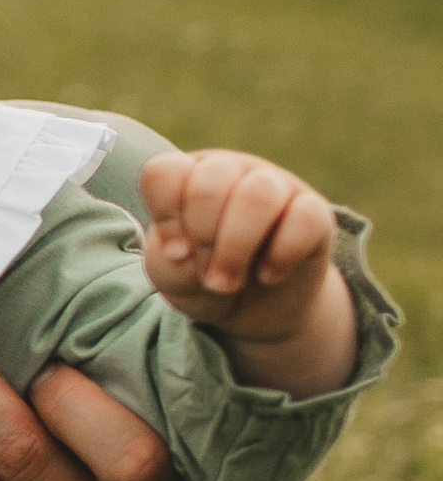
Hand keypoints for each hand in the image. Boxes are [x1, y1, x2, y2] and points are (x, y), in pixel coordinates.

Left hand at [140, 149, 356, 393]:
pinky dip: (282, 254)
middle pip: (212, 180)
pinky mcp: (314, 212)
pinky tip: (269, 275)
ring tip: (229, 283)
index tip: (175, 254)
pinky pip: (306, 217)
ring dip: (237, 247)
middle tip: (207, 277)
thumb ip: (171, 259)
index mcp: (187, 176)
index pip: (165, 172)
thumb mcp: (173, 275)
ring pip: (260, 192)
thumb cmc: (203, 279)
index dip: (165, 218)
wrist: (253, 310)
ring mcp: (275, 185)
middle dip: (204, 237)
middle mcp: (231, 170)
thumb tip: (190, 252)